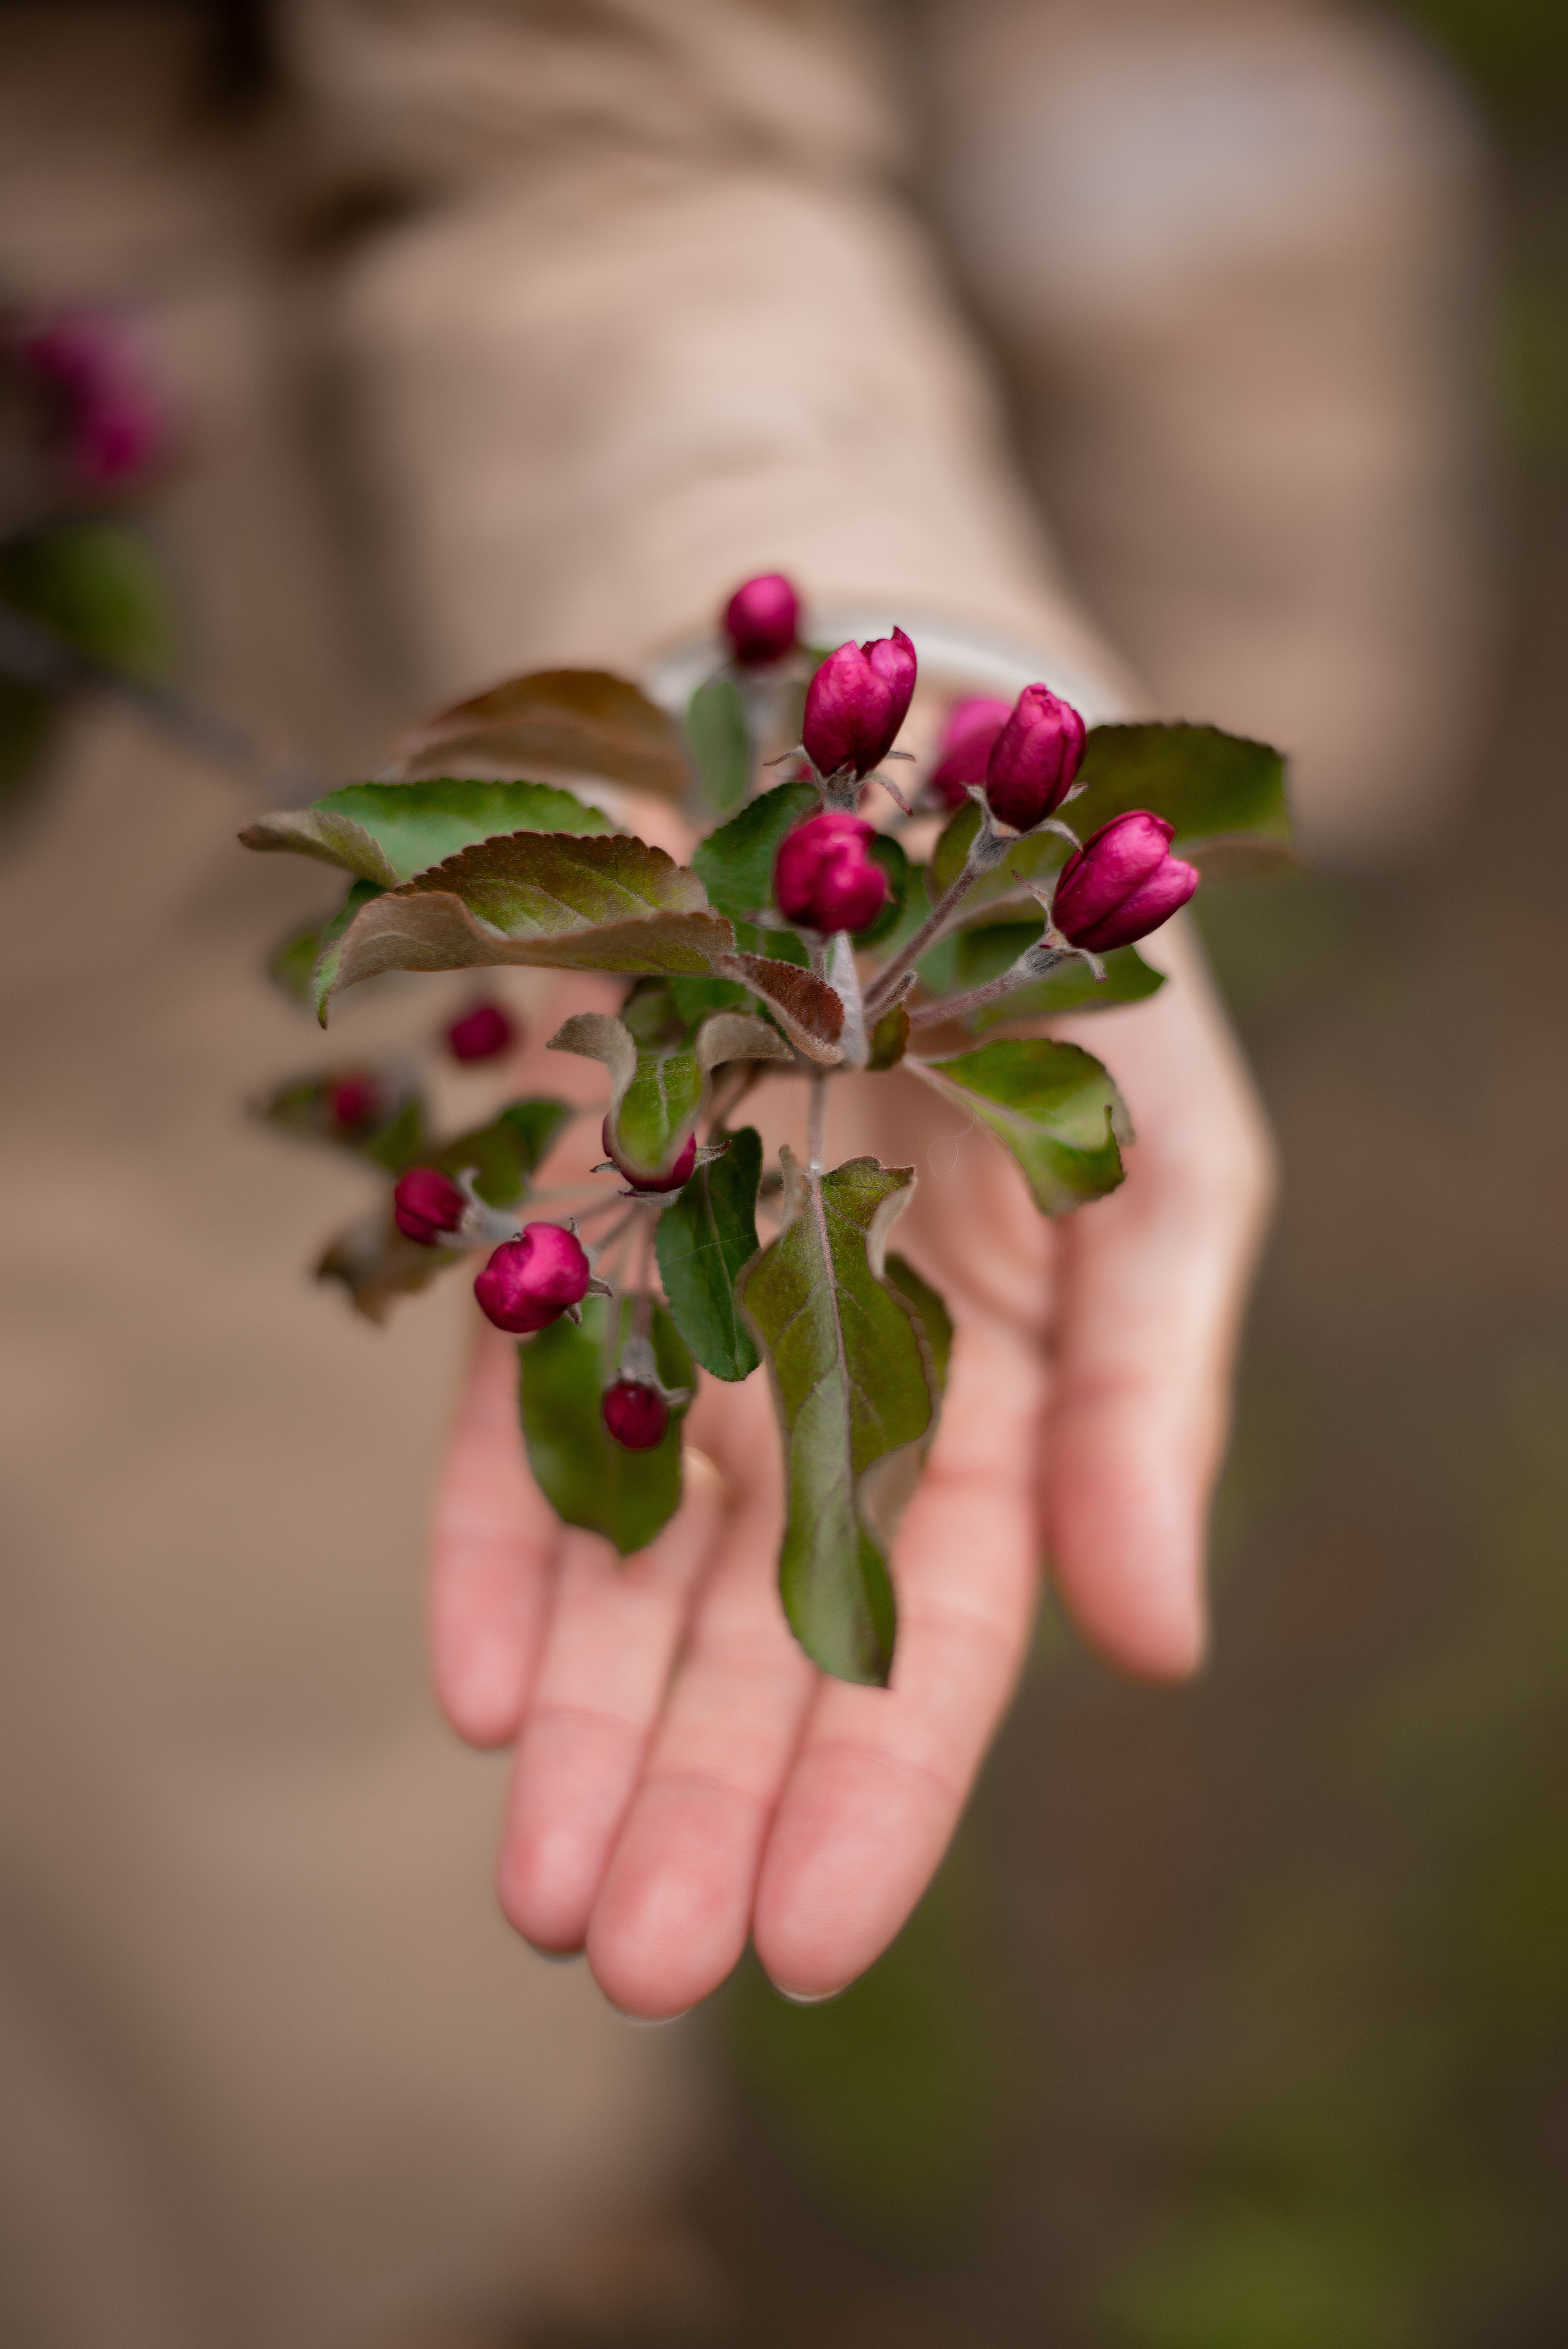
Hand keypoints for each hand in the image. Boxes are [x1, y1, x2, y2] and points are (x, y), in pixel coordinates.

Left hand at [428, 920, 1273, 2017]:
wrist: (882, 736)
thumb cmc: (1062, 948)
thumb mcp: (1163, 1163)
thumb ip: (1144, 1398)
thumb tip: (1161, 1644)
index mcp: (989, 1389)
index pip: (935, 1635)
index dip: (880, 1794)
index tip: (812, 1944)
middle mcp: (824, 1382)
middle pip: (759, 1639)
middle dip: (702, 1805)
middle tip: (634, 1964)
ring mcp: (679, 1315)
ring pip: (624, 1566)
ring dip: (584, 1726)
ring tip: (539, 1890)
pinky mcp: (549, 1238)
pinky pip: (510, 1417)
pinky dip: (492, 1543)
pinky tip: (477, 1683)